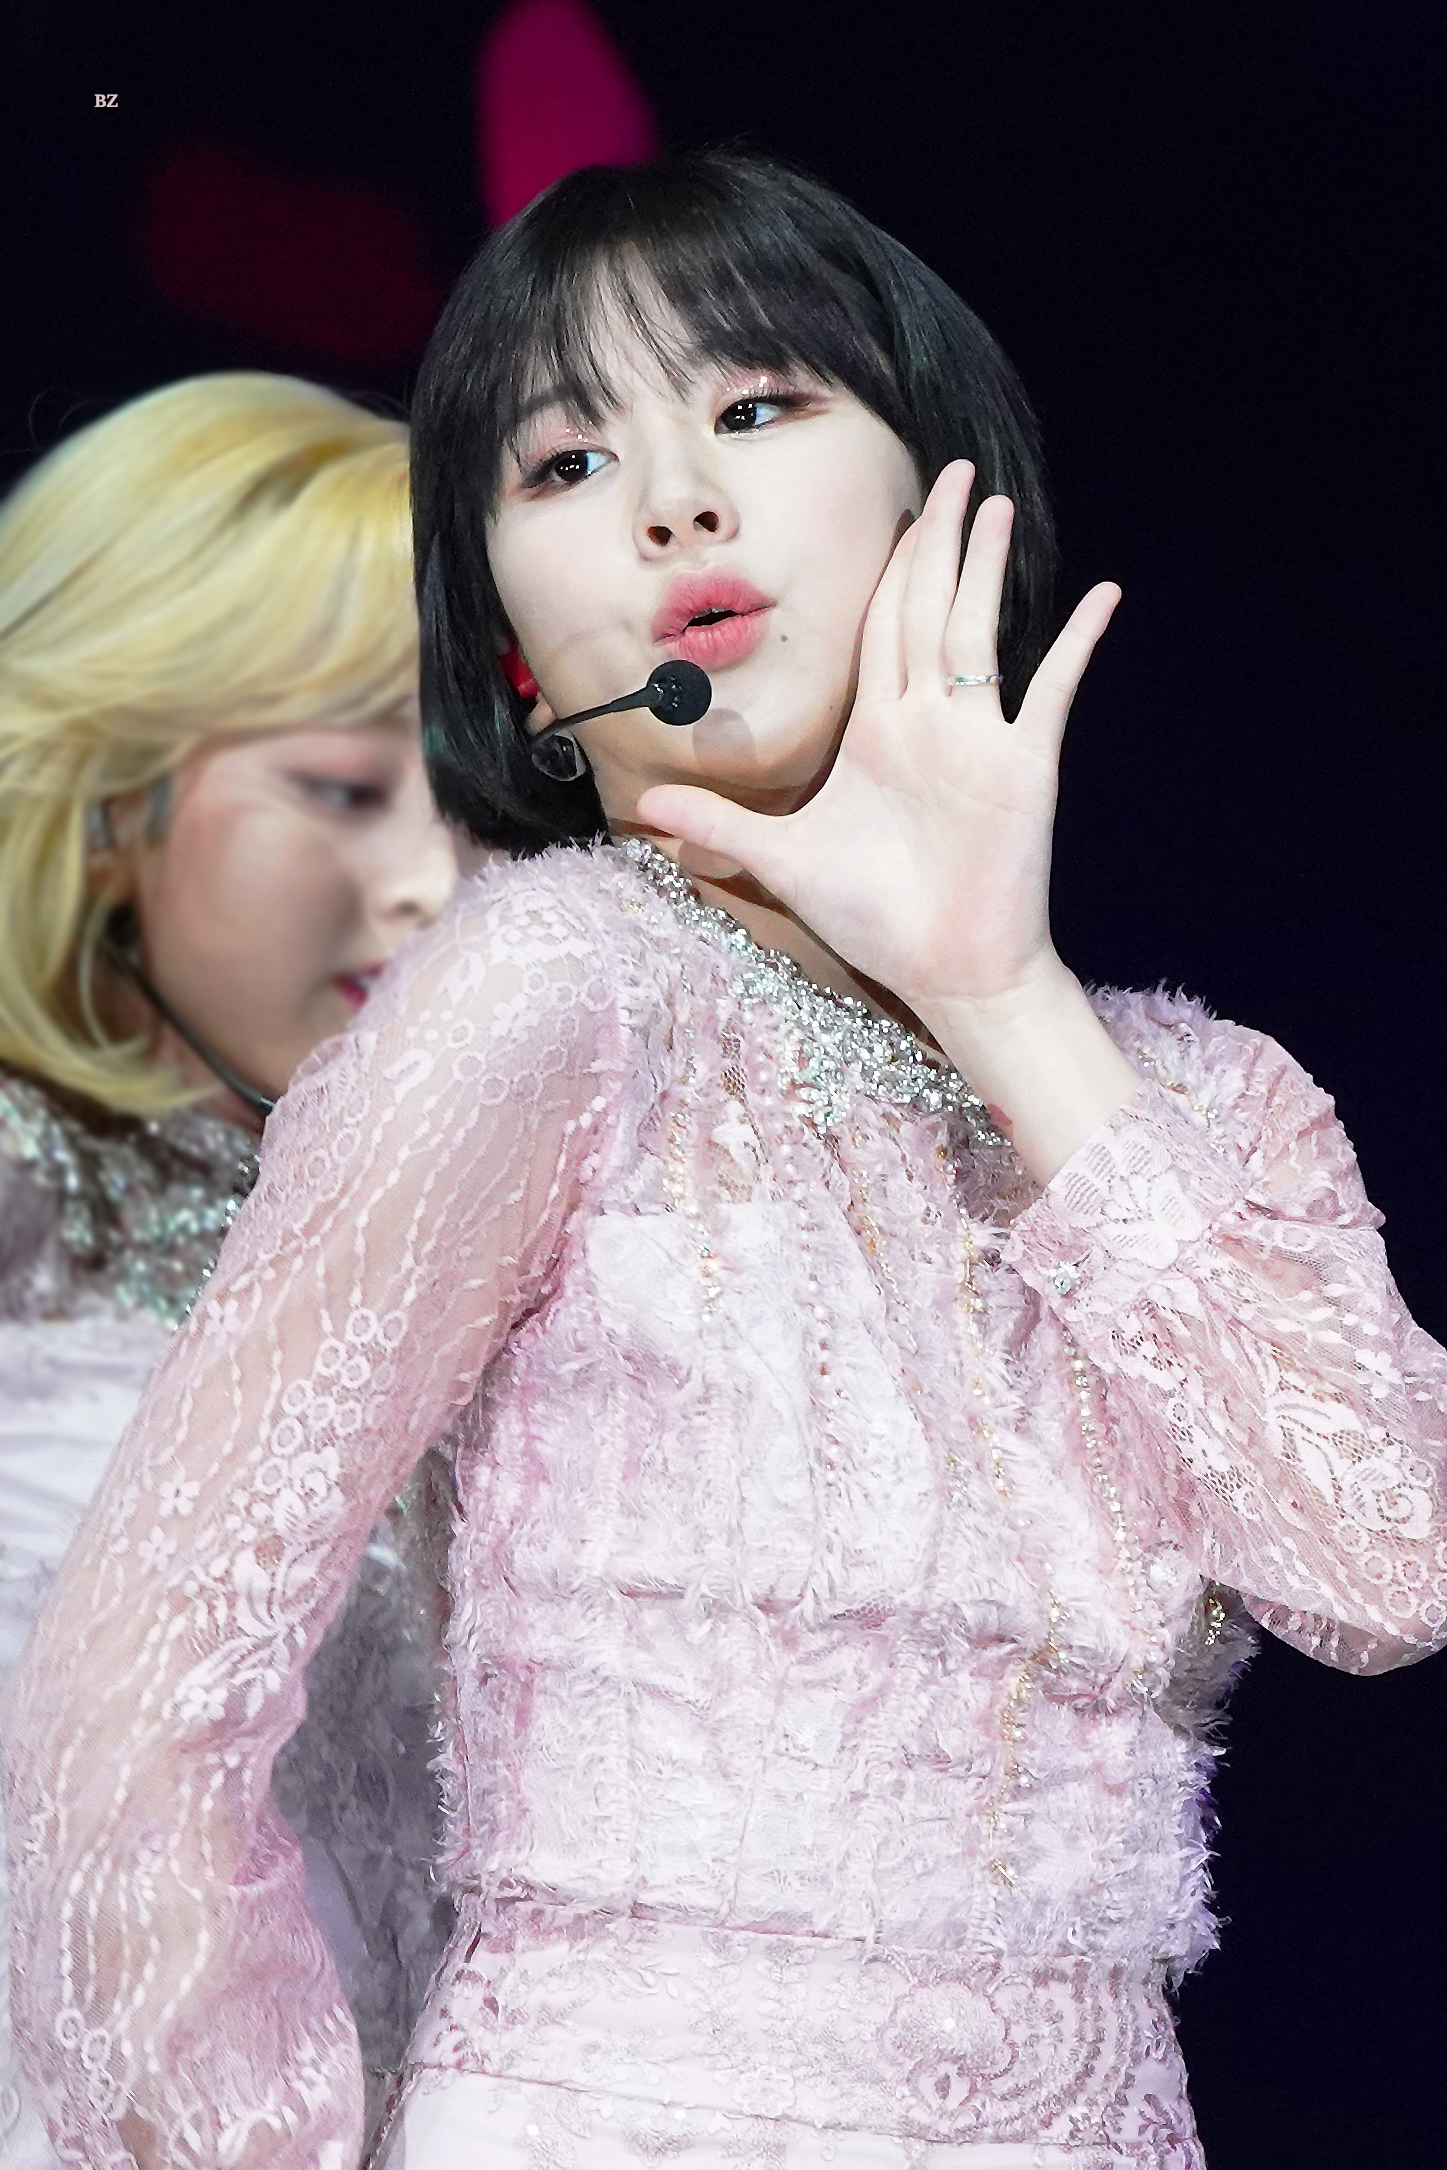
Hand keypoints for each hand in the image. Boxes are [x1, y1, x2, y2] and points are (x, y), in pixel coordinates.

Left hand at [637, 461, 1141, 1182]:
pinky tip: (1104, 597)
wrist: (947, 974)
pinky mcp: (1024, 767)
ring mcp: (981, 740)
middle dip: (938, 540)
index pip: (881, 629)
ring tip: (995, 505)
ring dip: (986, 567)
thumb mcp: (783, 861)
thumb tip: (647, 807)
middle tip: (952, 472)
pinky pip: (1054, 690)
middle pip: (930, 609)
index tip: (900, 513)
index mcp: (879, 733)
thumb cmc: (876, 920)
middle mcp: (930, 723)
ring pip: (980, 630)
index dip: (889, 569)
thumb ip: (719, 826)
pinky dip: (1078, 643)